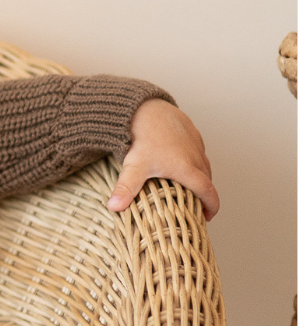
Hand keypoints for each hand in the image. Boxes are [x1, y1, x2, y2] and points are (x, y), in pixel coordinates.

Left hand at [107, 99, 218, 219]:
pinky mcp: (191, 132)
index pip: (207, 191)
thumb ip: (125, 189)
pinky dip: (196, 163)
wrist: (144, 107)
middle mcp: (195, 155)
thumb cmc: (141, 138)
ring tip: (190, 191)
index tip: (208, 218)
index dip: (211, 206)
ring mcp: (195, 143)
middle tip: (196, 209)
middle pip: (208, 179)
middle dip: (205, 195)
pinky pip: (198, 151)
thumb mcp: (133, 166)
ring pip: (204, 165)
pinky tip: (183, 166)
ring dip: (201, 179)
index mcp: (187, 168)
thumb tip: (113, 208)